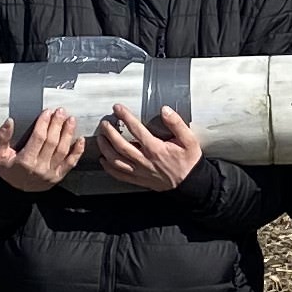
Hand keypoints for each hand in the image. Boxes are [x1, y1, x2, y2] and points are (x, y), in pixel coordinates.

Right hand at [0, 106, 81, 192]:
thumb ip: (2, 138)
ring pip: (63, 150)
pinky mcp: (58, 177)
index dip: (44, 123)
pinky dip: (77, 151)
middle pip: (52, 141)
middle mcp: (40, 167)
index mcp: (25, 161)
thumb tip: (10, 122)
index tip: (47, 112)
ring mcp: (51, 173)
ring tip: (71, 120)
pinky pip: (71, 163)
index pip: (38, 138)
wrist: (13, 192)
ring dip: (68, 133)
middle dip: (57, 124)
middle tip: (61, 111)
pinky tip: (80, 140)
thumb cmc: (7, 171)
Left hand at [90, 105, 205, 191]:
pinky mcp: (139, 180)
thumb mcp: (189, 140)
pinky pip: (119, 175)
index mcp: (156, 149)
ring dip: (105, 148)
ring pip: (116, 161)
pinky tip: (104, 160)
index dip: (125, 117)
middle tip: (104, 123)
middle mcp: (145, 160)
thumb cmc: (189, 161)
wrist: (190, 183)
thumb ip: (177, 124)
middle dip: (109, 133)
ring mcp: (140, 172)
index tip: (117, 108)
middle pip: (120, 146)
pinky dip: (109, 168)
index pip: (136, 129)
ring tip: (101, 138)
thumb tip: (165, 110)